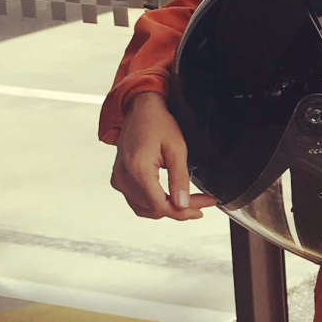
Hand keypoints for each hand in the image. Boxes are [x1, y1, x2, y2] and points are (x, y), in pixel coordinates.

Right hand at [110, 91, 216, 220]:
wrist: (140, 110)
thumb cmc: (157, 123)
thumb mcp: (176, 149)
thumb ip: (180, 179)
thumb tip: (183, 204)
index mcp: (137, 169)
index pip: (161, 205)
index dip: (184, 211)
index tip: (203, 208)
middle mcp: (124, 177)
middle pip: (154, 209)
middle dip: (180, 209)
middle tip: (202, 202)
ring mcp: (119, 179)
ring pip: (145, 209)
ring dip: (168, 209)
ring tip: (190, 203)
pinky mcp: (119, 179)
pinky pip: (136, 201)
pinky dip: (154, 204)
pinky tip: (170, 199)